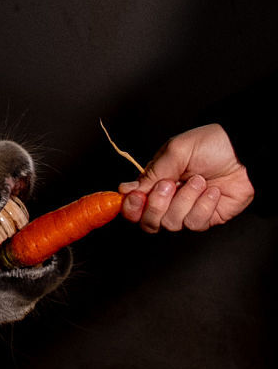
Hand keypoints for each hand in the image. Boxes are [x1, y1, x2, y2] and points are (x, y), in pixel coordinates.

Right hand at [118, 123, 254, 232]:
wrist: (244, 152)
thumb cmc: (211, 145)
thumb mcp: (175, 152)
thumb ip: (150, 173)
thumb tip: (125, 190)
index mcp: (154, 183)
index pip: (132, 206)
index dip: (130, 206)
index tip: (136, 196)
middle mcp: (168, 200)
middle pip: (148, 222)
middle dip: (157, 205)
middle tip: (170, 184)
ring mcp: (186, 211)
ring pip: (172, 223)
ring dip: (186, 200)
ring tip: (200, 181)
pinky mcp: (205, 219)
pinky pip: (195, 223)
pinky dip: (204, 206)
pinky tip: (212, 191)